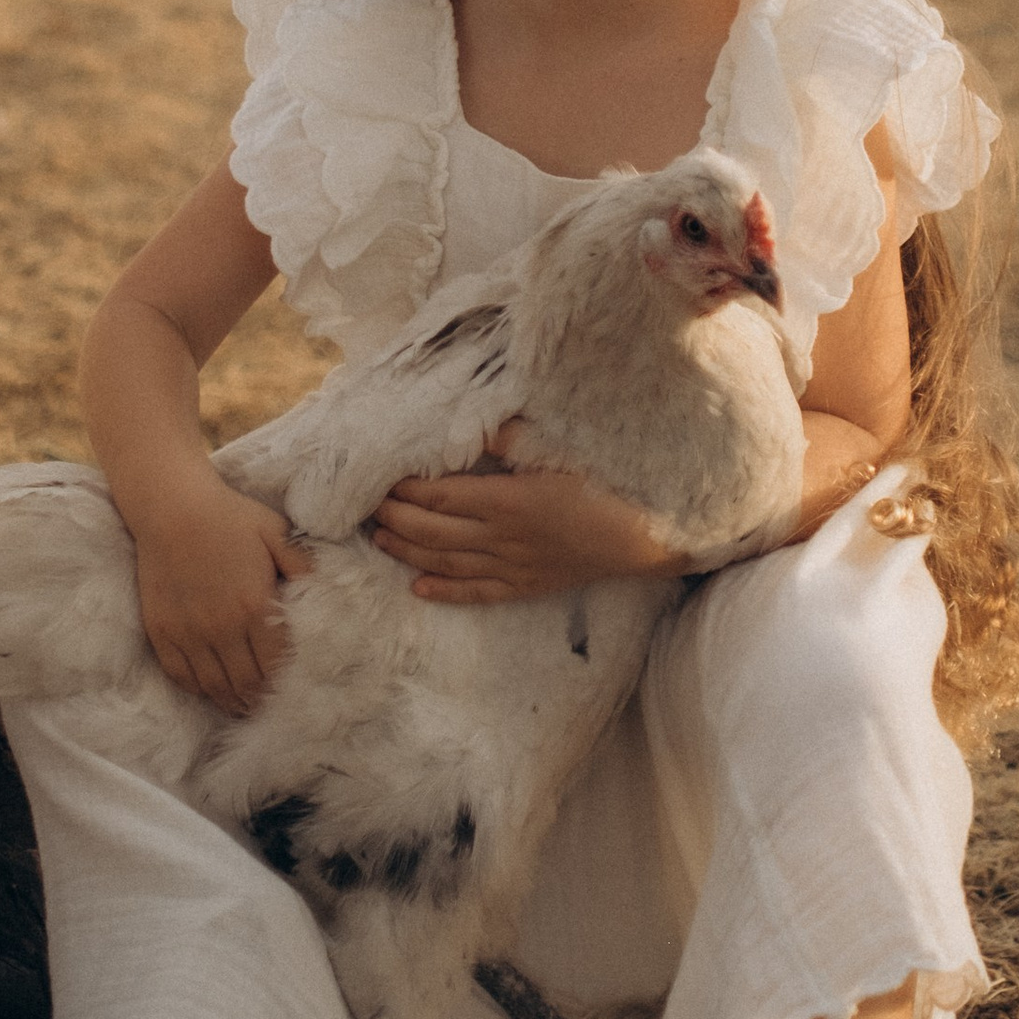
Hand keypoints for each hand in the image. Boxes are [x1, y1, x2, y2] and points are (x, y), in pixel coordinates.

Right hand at [131, 476, 311, 713]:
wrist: (171, 506)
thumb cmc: (228, 515)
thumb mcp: (276, 531)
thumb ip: (301, 564)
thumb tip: (326, 590)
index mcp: (254, 606)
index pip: (275, 664)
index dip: (285, 684)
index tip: (294, 692)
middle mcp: (221, 627)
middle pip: (247, 683)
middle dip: (261, 700)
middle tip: (271, 708)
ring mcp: (188, 633)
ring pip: (214, 686)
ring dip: (233, 702)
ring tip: (245, 708)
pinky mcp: (162, 631)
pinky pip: (181, 675)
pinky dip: (199, 689)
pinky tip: (211, 691)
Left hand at [371, 447, 681, 604]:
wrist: (654, 536)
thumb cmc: (614, 484)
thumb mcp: (566, 450)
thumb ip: (516, 438)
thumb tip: (474, 424)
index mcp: (509, 501)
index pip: (440, 495)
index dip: (405, 489)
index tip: (378, 476)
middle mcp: (503, 540)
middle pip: (433, 531)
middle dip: (395, 518)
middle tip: (365, 506)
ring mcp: (515, 567)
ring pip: (447, 563)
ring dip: (408, 551)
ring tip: (378, 538)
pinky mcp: (529, 585)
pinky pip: (479, 593)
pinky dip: (446, 592)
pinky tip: (419, 590)